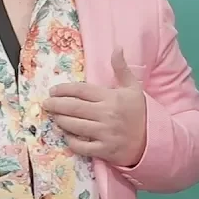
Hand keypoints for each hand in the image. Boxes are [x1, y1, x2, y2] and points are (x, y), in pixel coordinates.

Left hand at [43, 49, 146, 167]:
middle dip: (56, 105)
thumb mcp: (133, 88)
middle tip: (46, 103)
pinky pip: (82, 146)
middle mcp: (107, 115)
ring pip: (74, 126)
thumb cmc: (139, 112)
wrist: (153, 140)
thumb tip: (117, 48)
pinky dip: (71, 141)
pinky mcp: (105, 150)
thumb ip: (122, 68)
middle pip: (74, 108)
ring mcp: (105, 134)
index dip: (64, 89)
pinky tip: (66, 135)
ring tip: (54, 116)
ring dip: (60, 121)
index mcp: (111, 98)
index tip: (53, 90)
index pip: (82, 90)